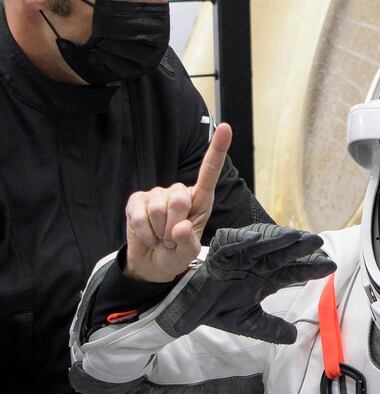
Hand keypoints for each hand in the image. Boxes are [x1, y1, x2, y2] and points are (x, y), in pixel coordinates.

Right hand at [125, 122, 232, 281]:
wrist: (152, 262)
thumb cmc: (176, 253)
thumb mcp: (188, 252)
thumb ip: (188, 242)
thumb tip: (179, 227)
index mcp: (200, 200)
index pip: (209, 172)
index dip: (217, 150)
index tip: (226, 128)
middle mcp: (179, 192)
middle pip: (178, 199)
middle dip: (174, 226)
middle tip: (172, 238)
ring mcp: (156, 194)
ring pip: (157, 210)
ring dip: (159, 233)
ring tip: (161, 238)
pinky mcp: (136, 200)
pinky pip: (139, 216)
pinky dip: (145, 233)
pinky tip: (148, 237)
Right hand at [156, 223, 336, 342]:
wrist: (189, 310)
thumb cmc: (219, 309)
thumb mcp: (249, 322)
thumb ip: (271, 328)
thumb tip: (294, 337)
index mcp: (267, 276)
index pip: (294, 270)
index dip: (311, 267)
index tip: (331, 266)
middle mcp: (257, 262)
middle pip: (283, 251)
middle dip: (300, 246)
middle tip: (318, 242)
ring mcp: (239, 255)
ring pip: (262, 242)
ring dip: (278, 238)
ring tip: (295, 236)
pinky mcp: (219, 252)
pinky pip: (231, 243)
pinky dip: (243, 240)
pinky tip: (257, 240)